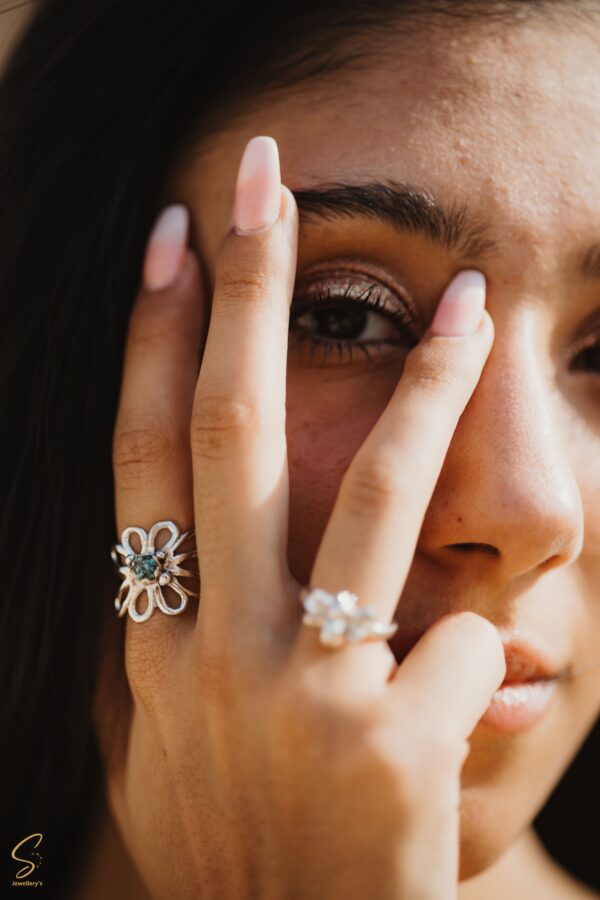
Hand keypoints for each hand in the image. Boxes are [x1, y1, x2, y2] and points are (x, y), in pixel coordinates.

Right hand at [107, 135, 504, 899]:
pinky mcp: (396, 744)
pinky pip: (467, 644)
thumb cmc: (230, 850)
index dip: (149, 341)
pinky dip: (485, 644)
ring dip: (426, 390)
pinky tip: (486, 677)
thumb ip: (162, 654)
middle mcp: (213, 655)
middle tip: (266, 183)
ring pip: (374, 499)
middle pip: (232, 435)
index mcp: (154, 648)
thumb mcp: (161, 751)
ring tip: (469, 303)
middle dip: (247, 295)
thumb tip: (169, 561)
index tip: (171, 241)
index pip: (140, 458)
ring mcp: (305, 697)